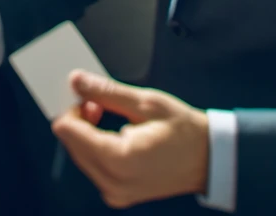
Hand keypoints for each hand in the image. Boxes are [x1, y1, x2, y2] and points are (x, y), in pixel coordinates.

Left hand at [51, 72, 209, 208]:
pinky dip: (95, 147)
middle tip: (98, 102)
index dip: (72, 107)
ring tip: (107, 114)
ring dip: (86, 132)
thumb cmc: (183, 131)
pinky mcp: (119, 194)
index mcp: (118, 160)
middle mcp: (113, 182)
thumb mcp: (145, 102)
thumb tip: (76, 80)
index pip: (67, 130)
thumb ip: (105, 91)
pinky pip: (93, 166)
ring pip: (79, 154)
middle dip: (78, 119)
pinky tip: (112, 133)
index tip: (86, 95)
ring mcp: (116, 192)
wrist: (208, 160)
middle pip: (70, 142)